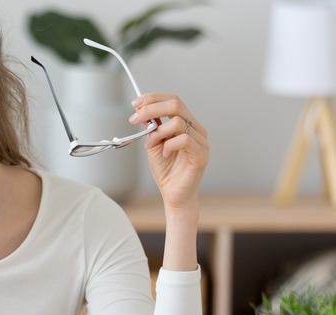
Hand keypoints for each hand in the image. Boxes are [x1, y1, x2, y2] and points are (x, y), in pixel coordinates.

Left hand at [130, 93, 208, 209]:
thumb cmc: (166, 170)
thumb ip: (150, 126)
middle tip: (134, 118)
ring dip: (158, 132)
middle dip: (151, 109)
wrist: (172, 193)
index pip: (173, 100)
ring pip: (178, 122)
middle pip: (176, 105)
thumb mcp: (153, 143)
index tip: (136, 103)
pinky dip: (168, 145)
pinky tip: (164, 155)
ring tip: (151, 145)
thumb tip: (139, 107)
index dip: (153, 98)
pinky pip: (184, 140)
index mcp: (187, 124)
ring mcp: (201, 141)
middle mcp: (197, 129)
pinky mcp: (202, 154)